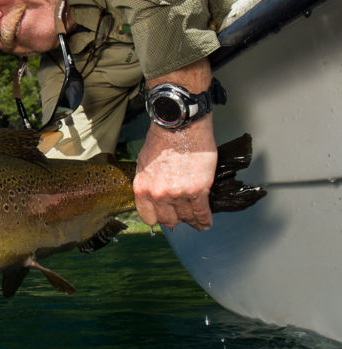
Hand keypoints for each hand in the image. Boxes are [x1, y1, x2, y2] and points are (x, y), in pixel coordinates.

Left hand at [133, 115, 216, 230]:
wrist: (181, 126)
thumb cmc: (162, 139)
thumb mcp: (143, 163)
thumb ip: (147, 182)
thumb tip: (154, 196)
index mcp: (142, 188)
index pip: (148, 217)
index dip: (158, 218)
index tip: (164, 217)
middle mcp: (158, 195)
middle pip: (168, 220)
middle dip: (175, 220)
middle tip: (181, 217)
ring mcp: (178, 194)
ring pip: (186, 217)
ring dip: (192, 221)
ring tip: (196, 222)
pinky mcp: (198, 190)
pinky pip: (201, 212)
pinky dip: (204, 220)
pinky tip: (206, 223)